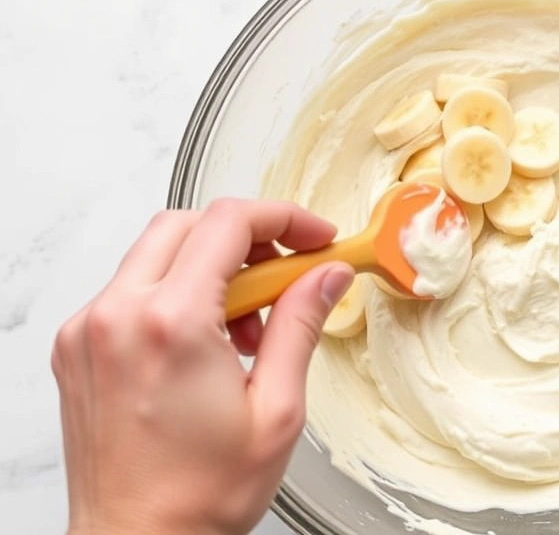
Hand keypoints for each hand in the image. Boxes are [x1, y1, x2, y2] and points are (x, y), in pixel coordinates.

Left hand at [52, 200, 353, 534]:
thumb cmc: (198, 495)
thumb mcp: (277, 410)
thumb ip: (301, 325)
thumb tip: (326, 276)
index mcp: (170, 325)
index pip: (228, 222)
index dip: (284, 219)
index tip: (314, 238)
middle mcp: (117, 317)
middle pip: (188, 224)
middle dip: (247, 239)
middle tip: (287, 275)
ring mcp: (88, 331)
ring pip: (157, 254)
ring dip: (211, 268)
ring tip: (250, 328)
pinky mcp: (77, 348)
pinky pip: (131, 290)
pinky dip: (177, 295)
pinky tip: (208, 343)